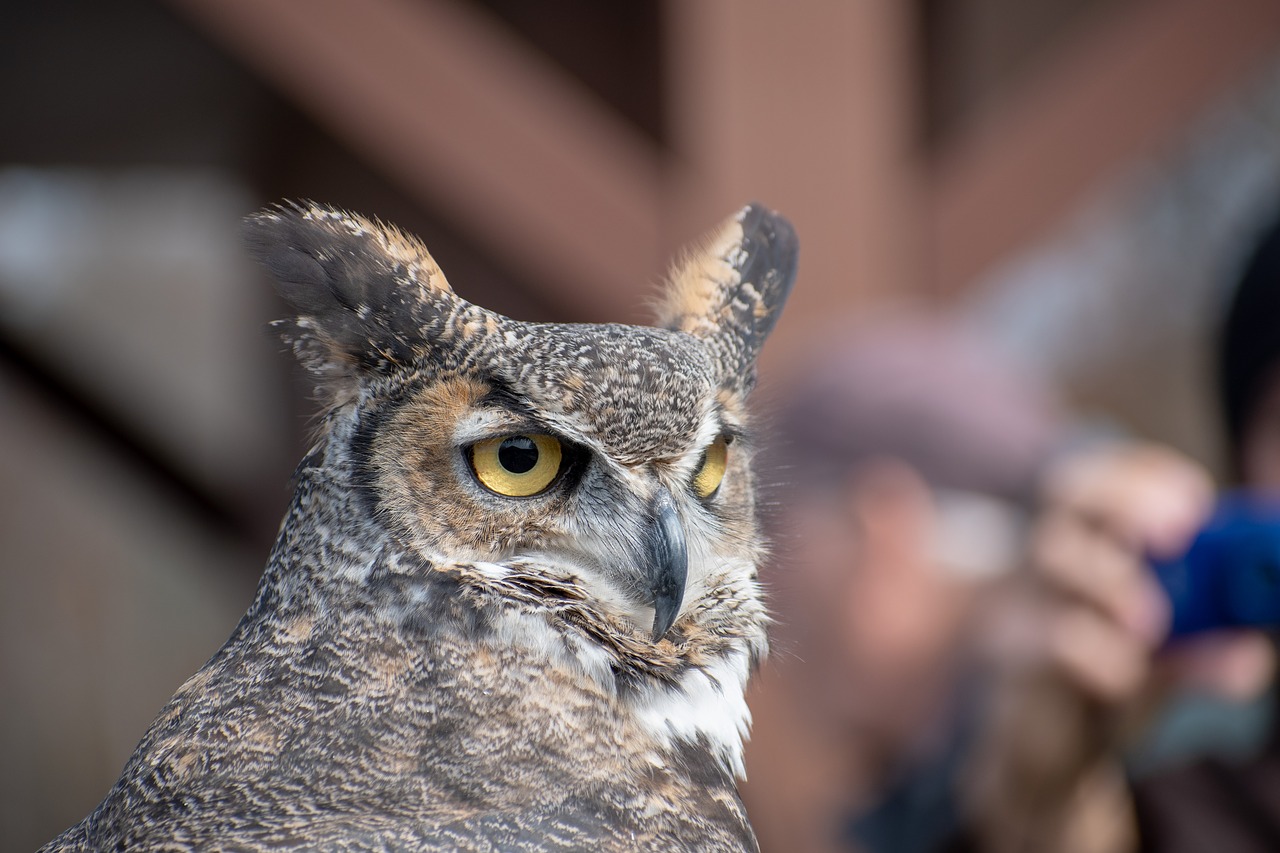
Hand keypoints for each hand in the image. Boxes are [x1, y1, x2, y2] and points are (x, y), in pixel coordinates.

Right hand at [964, 442, 1273, 852]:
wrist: (1045, 745)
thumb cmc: (1107, 677)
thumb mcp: (1168, 657)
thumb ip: (1205, 647)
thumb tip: (1250, 654)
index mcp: (1089, 540)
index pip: (1107, 478)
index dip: (1144, 477)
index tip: (1194, 501)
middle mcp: (1050, 555)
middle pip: (1071, 494)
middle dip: (1126, 502)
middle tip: (1177, 531)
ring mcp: (1022, 599)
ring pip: (1054, 560)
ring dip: (1111, 581)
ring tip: (1150, 624)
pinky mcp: (1009, 653)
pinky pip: (1045, 639)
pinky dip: (1093, 655)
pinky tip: (1120, 678)